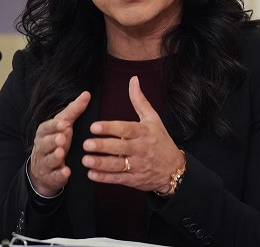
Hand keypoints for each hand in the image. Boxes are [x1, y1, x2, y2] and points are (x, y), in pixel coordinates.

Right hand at [29, 91, 89, 195]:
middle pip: (45, 143)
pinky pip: (54, 176)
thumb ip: (74, 110)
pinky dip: (59, 174)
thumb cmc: (57, 142)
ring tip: (62, 153)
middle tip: (62, 138)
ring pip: (48, 159)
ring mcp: (45, 163)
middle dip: (53, 140)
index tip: (64, 124)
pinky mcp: (50, 177)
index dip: (54, 126)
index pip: (46, 127)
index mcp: (44, 133)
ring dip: (54, 156)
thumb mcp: (64, 125)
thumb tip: (86, 94)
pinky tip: (67, 171)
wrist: (45, 169)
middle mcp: (41, 147)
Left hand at [81, 76, 183, 193]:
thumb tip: (133, 80)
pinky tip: (92, 174)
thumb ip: (139, 100)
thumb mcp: (153, 119)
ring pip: (117, 165)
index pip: (125, 129)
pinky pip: (118, 179)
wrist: (174, 169)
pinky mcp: (135, 179)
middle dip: (102, 146)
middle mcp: (140, 148)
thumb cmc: (161, 141)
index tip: (94, 127)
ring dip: (100, 163)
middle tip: (86, 144)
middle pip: (119, 147)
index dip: (109, 128)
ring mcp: (138, 165)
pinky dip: (104, 178)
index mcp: (143, 132)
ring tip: (85, 160)